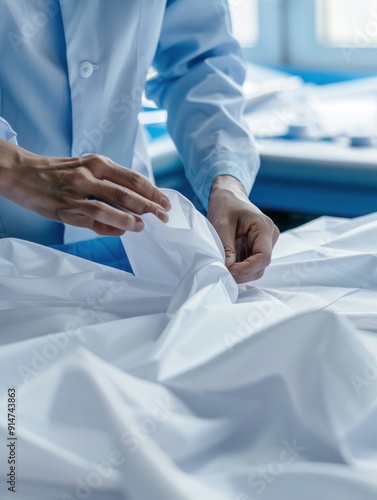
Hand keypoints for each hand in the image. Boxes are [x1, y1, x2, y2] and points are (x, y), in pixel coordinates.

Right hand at [0, 139, 170, 235]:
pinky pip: (92, 219)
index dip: (152, 191)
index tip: (166, 202)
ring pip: (111, 205)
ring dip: (131, 217)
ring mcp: (77, 192)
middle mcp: (90, 174)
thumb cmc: (58, 173)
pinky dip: (110, 226)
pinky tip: (122, 230)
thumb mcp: (86, 169)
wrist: (22, 173)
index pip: (132, 177)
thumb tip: (131, 211)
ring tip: (144, 226)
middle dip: (149, 205)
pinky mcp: (66, 208)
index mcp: (98, 163)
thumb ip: (109, 187)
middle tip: (164, 216)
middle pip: (127, 191)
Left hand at [207, 175, 278, 283]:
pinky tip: (228, 265)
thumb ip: (226, 247)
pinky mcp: (258, 247)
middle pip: (261, 265)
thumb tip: (228, 269)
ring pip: (257, 267)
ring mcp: (265, 243)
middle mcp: (269, 236)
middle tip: (222, 272)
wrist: (227, 196)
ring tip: (224, 268)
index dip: (247, 268)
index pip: (263, 257)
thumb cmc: (225, 206)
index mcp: (264, 227)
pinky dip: (240, 268)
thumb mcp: (221, 224)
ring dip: (241, 273)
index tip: (228, 270)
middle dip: (242, 272)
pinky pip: (252, 263)